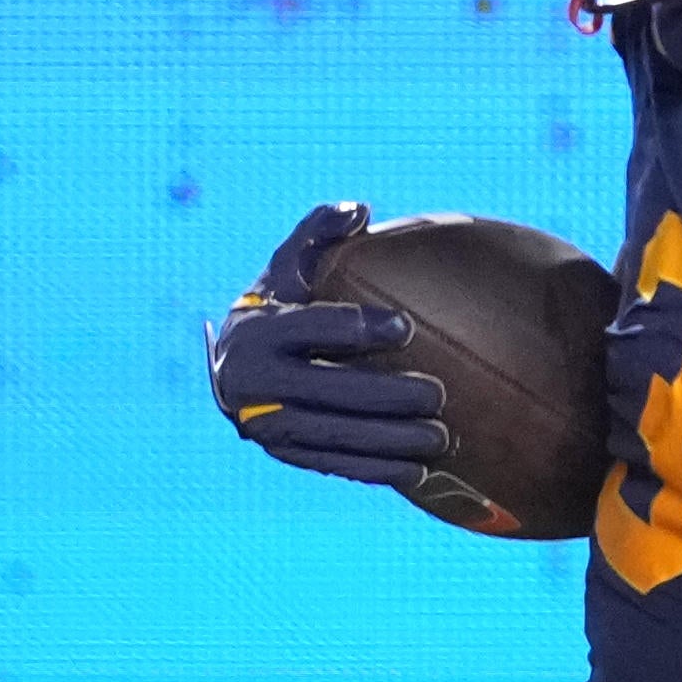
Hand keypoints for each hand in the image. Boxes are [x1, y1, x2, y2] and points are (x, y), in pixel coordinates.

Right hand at [209, 200, 448, 487]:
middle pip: (328, 390)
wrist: (239, 366)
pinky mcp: (284, 453)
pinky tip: (419, 470)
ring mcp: (267, 423)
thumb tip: (359, 212)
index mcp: (258, 329)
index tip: (406, 326)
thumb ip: (320, 232)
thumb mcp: (291, 264)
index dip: (357, 327)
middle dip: (386, 396)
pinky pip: (333, 463)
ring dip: (389, 441)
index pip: (311, 328)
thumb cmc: (283, 304)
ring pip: (334, 434)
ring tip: (442, 438)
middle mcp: (253, 381)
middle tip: (439, 394)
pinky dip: (375, 469)